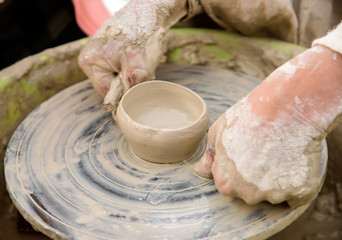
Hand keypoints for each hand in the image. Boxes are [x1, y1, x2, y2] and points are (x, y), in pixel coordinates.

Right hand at [78, 2, 171, 111]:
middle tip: (141, 71)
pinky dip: (132, 68)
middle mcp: (90, 59)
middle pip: (111, 85)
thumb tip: (124, 109)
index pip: (105, 92)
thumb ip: (130, 88)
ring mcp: (100, 54)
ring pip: (118, 78)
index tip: (136, 91)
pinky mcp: (110, 52)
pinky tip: (139, 58)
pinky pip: (120, 68)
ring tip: (140, 62)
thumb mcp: (138, 66)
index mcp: (89, 63)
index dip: (122, 96)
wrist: (148, 12)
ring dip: (132, 76)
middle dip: (128, 84)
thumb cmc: (141, 35)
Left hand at [194, 45, 341, 206]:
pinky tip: (296, 161)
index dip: (237, 168)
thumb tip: (199, 171)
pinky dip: (299, 183)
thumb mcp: (218, 132)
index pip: (229, 184)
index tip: (246, 152)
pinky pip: (299, 196)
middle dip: (256, 177)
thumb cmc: (247, 116)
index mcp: (225, 183)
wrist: (284, 107)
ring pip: (275, 194)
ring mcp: (275, 195)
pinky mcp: (301, 191)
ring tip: (281, 151)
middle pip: (252, 192)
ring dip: (278, 180)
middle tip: (264, 150)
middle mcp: (248, 195)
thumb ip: (209, 156)